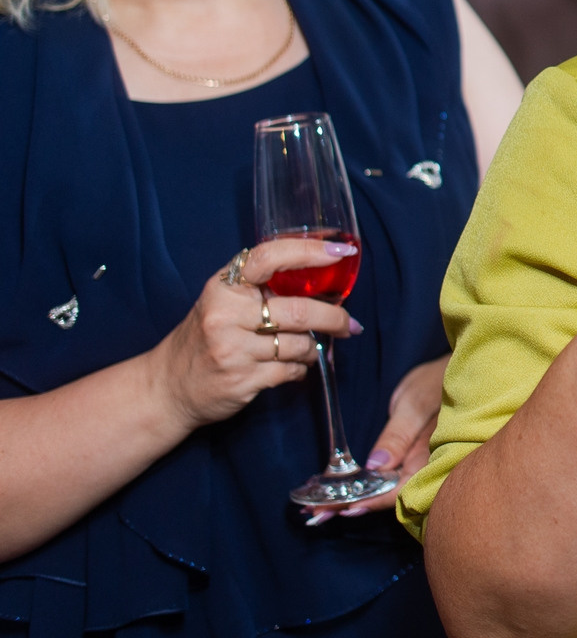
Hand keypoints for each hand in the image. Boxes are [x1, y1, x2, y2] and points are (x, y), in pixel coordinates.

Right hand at [149, 238, 358, 432]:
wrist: (167, 386)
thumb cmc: (206, 337)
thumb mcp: (223, 301)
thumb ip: (261, 286)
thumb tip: (323, 275)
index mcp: (224, 287)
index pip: (269, 257)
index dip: (309, 251)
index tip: (341, 253)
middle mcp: (225, 315)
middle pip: (299, 310)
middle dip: (333, 318)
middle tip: (349, 324)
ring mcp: (231, 349)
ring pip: (299, 344)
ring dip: (312, 349)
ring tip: (307, 349)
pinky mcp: (240, 380)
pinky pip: (290, 371)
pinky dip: (299, 369)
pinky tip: (291, 367)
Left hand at [317, 354, 448, 520]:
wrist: (449, 374)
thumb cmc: (435, 382)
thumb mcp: (414, 403)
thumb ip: (397, 436)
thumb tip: (376, 467)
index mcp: (430, 456)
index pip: (401, 489)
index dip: (373, 501)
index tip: (344, 508)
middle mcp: (423, 466)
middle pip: (390, 496)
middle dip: (354, 506)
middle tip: (319, 515)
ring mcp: (415, 464)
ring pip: (385, 490)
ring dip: (354, 499)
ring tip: (321, 509)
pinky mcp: (408, 460)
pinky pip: (386, 479)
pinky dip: (363, 487)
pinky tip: (342, 492)